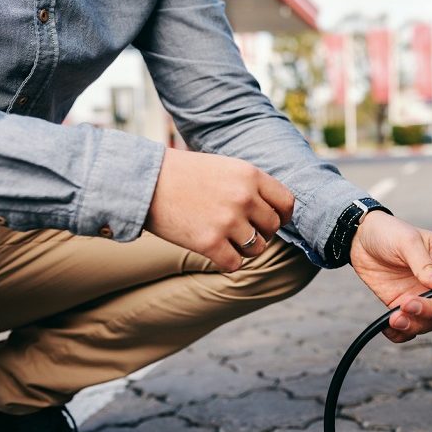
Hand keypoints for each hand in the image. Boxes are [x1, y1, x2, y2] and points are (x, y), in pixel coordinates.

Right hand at [145, 148, 293, 270]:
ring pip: (257, 248)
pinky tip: (214, 250)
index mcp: (250, 175)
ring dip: (245, 248)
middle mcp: (244, 197)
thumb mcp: (224, 167)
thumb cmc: (184, 173)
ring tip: (226, 239)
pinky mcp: (209, 243)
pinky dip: (227, 261)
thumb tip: (275, 211)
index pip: (287, 203)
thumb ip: (250, 185)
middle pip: (273, 227)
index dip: (282, 215)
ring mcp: (228, 221)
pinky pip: (236, 263)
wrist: (144, 182)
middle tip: (240, 229)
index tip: (272, 220)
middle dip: (260, 231)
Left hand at [350, 211, 431, 342]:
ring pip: (430, 322)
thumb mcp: (409, 241)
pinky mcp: (403, 306)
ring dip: (415, 323)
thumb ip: (426, 264)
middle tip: (410, 302)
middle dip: (431, 310)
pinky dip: (401, 332)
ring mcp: (422, 296)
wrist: (361, 238)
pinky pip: (409, 327)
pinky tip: (390, 326)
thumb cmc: (389, 232)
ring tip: (396, 315)